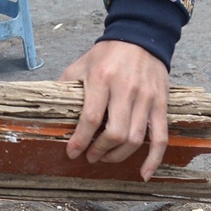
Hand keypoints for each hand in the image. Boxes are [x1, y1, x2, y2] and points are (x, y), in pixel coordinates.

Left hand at [63, 40, 170, 179]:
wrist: (140, 37)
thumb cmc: (106, 54)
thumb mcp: (81, 64)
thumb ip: (65, 85)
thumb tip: (48, 107)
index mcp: (101, 79)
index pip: (91, 118)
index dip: (80, 140)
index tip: (71, 152)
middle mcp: (126, 90)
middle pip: (115, 133)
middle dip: (99, 151)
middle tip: (90, 157)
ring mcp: (146, 99)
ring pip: (135, 139)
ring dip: (118, 155)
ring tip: (105, 157)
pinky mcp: (161, 105)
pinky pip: (161, 137)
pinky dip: (154, 159)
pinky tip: (144, 174)